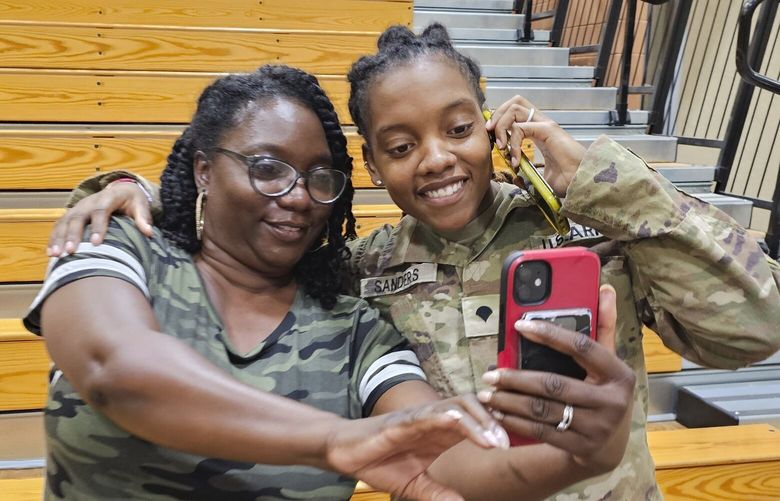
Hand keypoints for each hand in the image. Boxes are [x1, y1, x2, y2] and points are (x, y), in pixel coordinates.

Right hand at [48, 181, 152, 255]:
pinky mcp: (72, 214)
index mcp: (108, 198)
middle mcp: (89, 201)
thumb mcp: (141, 205)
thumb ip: (143, 218)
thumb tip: (149, 232)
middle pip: (78, 217)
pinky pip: (59, 225)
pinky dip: (53, 238)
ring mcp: (78, 207)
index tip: (97, 243)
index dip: (98, 226)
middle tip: (71, 251)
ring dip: (59, 238)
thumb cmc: (132, 200)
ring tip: (56, 255)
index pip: (101, 211)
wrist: (121, 188)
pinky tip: (51, 253)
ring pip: (65, 221)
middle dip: (73, 235)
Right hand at [326, 395, 508, 500]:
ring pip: (457, 405)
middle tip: (508, 444)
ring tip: (493, 440)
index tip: (516, 447)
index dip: (498, 429)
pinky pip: (429, 414)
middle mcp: (435, 420)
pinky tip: (460, 424)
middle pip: (474, 407)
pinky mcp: (403, 421)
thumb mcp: (416, 486)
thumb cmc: (380, 462)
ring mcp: (420, 418)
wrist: (345, 453)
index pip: (477, 422)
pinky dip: (447, 416)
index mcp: (442, 434)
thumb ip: (439, 494)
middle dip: (494, 421)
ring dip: (478, 420)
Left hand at [478, 285, 634, 472]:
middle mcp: (612, 402)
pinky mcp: (581, 448)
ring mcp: (597, 428)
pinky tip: (497, 413)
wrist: (610, 447)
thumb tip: (604, 288)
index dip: (550, 333)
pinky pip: (541, 432)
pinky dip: (515, 422)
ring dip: (510, 402)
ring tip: (487, 394)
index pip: (581, 347)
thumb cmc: (602, 392)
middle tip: (490, 374)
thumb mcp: (607, 362)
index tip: (518, 325)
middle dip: (517, 379)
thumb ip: (603, 326)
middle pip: (555, 384)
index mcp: (619, 374)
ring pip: (543, 410)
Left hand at [485, 95, 586, 196]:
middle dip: (497, 115)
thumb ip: (527, 172)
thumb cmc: (567, 180)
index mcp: (539, 131)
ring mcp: (545, 124)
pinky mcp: (547, 130)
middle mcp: (542, 124)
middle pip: (514, 102)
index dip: (500, 120)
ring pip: (514, 108)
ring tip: (501, 146)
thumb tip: (516, 178)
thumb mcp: (540, 175)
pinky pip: (520, 128)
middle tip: (491, 134)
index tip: (493, 139)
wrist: (582, 182)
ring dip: (501, 126)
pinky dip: (512, 143)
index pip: (516, 112)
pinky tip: (516, 159)